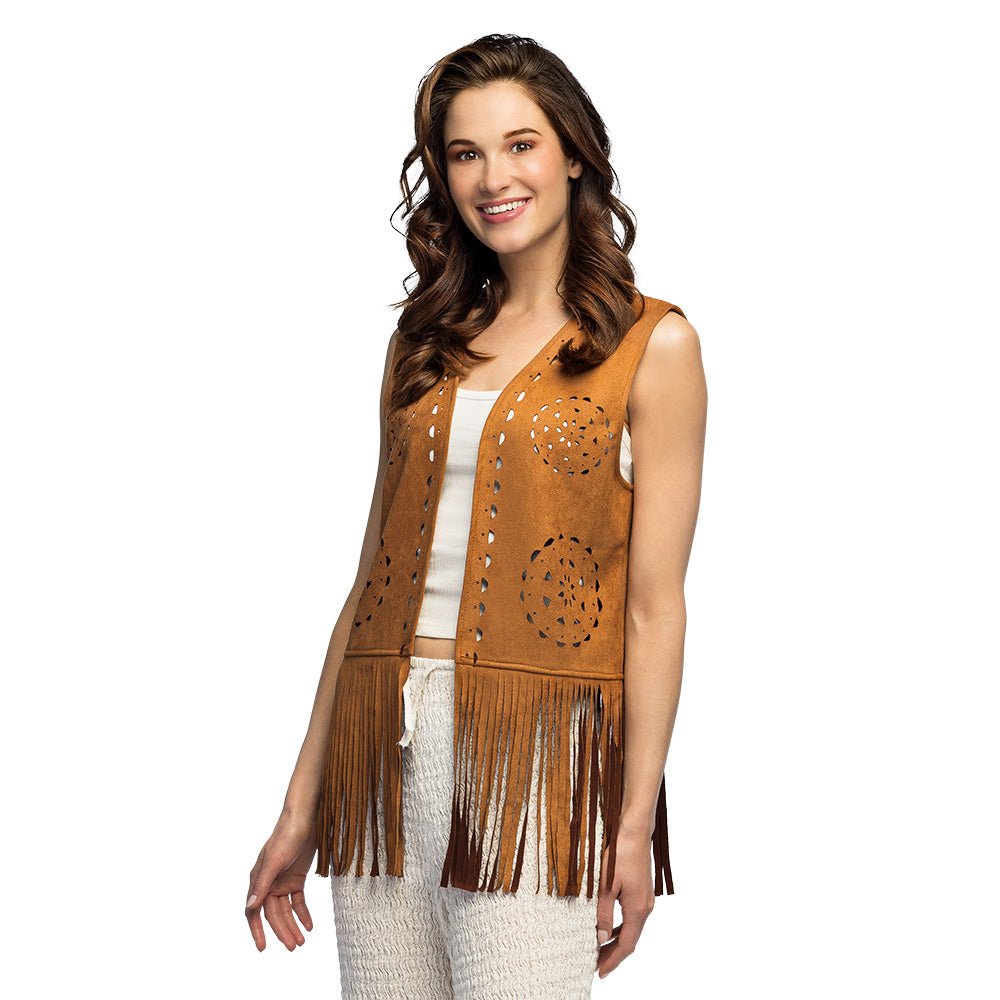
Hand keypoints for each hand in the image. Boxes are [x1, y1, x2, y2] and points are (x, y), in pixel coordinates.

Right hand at [245, 811, 317, 951]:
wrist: (306, 819)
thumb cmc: (286, 836)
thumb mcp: (274, 860)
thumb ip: (262, 884)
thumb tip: (250, 907)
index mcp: (258, 880)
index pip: (254, 911)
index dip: (257, 930)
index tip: (262, 948)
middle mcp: (268, 883)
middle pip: (274, 914)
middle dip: (282, 931)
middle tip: (294, 947)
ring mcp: (283, 881)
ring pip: (286, 910)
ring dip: (293, 925)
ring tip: (302, 941)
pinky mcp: (296, 878)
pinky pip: (298, 901)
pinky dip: (303, 914)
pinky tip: (310, 926)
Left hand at [595, 824, 655, 978]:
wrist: (635, 833)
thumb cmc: (620, 855)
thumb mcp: (606, 885)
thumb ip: (603, 913)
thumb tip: (600, 937)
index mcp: (637, 909)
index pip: (626, 945)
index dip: (613, 960)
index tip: (600, 972)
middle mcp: (645, 908)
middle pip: (630, 940)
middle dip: (613, 955)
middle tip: (596, 965)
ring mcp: (646, 900)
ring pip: (632, 930)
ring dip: (617, 942)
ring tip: (600, 951)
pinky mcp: (643, 893)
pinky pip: (633, 918)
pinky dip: (622, 928)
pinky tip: (610, 929)